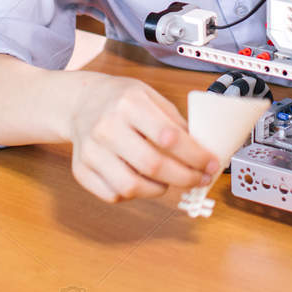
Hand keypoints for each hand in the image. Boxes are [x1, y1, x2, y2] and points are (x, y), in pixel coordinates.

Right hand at [65, 75, 220, 202]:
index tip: (211, 165)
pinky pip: (113, 195)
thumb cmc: (120, 100)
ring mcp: (91, 151)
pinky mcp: (81, 170)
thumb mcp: (150, 96)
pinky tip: (141, 181)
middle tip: (199, 179)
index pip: (170, 137)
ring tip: (168, 181)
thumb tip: (201, 151)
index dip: (196, 156)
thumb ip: (174, 122)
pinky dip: (133, 195)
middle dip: (185, 178)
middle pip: (153, 165)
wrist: (80, 103)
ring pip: (131, 187)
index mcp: (129, 103)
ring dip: (159, 190)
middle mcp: (107, 127)